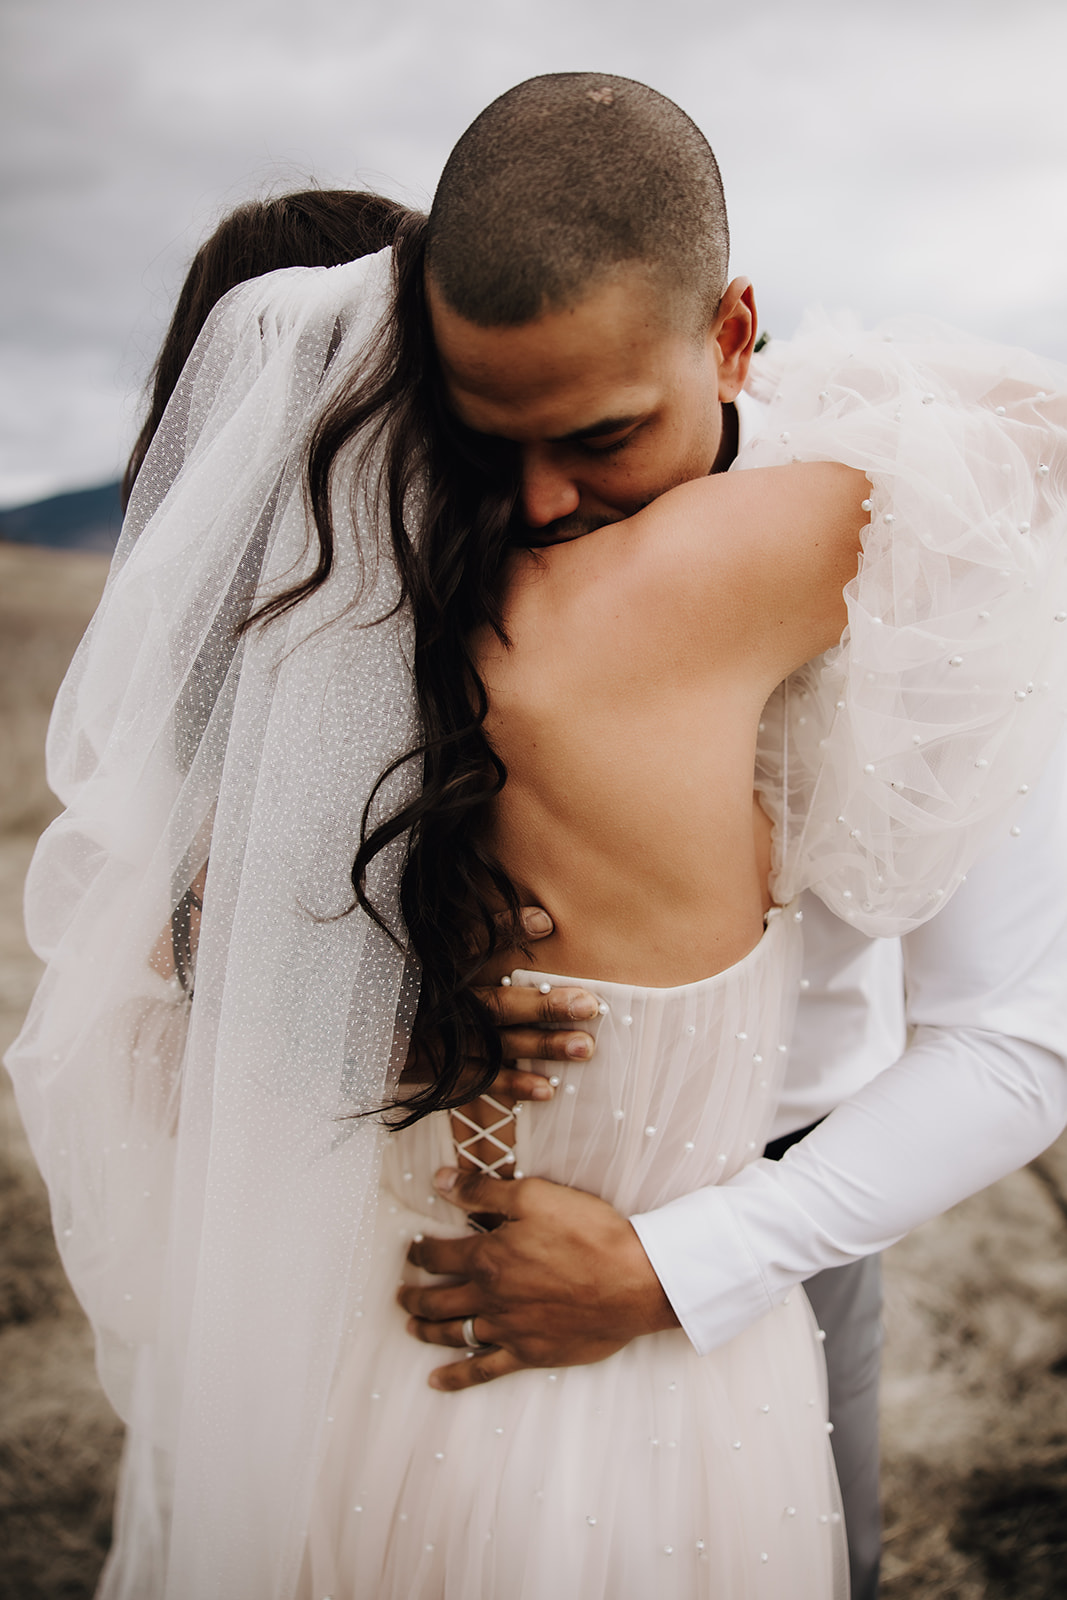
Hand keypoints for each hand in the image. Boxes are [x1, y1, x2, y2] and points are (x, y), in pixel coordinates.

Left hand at [399, 1167, 678, 1390]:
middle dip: (414, 1295)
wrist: (634, 1282)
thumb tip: (440, 1182)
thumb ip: (482, 1191)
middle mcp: (490, 1297)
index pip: (439, 1255)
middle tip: (401, 1294)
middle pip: (438, 1299)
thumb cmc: (588, 1234)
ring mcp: (508, 1330)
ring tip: (411, 1326)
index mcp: (488, 1257)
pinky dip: (456, 1377)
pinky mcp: (529, 1354)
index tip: (412, 1251)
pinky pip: (483, 1371)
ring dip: (427, 1330)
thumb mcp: (534, 1196)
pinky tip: (436, 1381)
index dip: (421, 1252)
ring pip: (453, 1333)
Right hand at [401, 906, 601, 1102]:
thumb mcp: (410, 951)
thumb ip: (454, 934)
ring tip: (584, 1046)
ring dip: (540, 1047)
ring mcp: (434, 1042)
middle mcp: (434, 1004)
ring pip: (494, 1044)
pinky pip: (478, 1080)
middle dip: (543, 1005)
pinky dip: (512, 1085)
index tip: (547, 921)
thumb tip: (524, 912)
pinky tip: (548, 1088)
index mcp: (428, 968)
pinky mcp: (433, 1072)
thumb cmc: (395, 989)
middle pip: (494, 1003)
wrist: (353, 1039)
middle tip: (589, 1004)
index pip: (467, 942)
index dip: (506, 930)